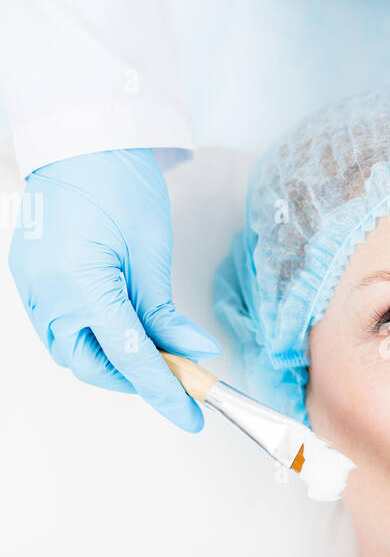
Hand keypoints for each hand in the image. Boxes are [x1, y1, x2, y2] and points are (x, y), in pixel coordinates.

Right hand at [8, 148, 220, 430]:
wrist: (80, 140)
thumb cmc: (118, 184)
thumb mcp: (152, 253)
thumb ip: (165, 312)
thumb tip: (194, 352)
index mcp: (82, 288)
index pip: (130, 359)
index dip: (165, 393)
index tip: (192, 416)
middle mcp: (47, 295)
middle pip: (90, 366)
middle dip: (132, 378)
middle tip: (174, 375)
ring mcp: (31, 287)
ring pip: (70, 350)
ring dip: (109, 357)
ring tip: (148, 345)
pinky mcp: (28, 277)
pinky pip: (57, 324)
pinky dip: (89, 333)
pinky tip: (117, 321)